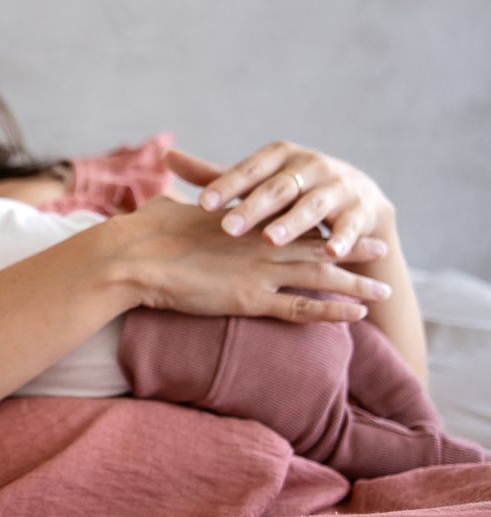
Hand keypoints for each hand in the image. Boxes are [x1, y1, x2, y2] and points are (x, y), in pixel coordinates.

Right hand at [116, 195, 393, 321]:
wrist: (133, 255)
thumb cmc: (141, 233)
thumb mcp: (163, 211)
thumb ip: (174, 206)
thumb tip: (163, 202)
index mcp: (240, 221)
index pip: (287, 220)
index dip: (314, 223)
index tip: (336, 222)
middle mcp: (258, 242)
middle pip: (316, 244)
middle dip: (351, 246)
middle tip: (380, 248)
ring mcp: (258, 270)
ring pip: (321, 276)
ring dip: (356, 282)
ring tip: (383, 289)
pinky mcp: (251, 298)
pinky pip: (302, 308)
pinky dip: (332, 311)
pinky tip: (356, 315)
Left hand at [168, 143, 396, 257]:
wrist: (352, 193)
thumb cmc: (287, 188)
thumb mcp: (255, 179)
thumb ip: (215, 174)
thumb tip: (167, 156)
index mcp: (279, 155)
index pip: (248, 169)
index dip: (226, 186)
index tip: (201, 204)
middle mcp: (309, 166)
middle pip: (277, 188)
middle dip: (253, 208)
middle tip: (228, 228)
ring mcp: (337, 186)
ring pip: (312, 206)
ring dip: (292, 223)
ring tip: (271, 240)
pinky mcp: (360, 210)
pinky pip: (350, 227)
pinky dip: (342, 240)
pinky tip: (330, 254)